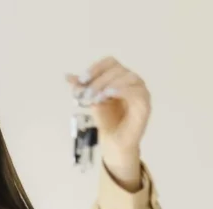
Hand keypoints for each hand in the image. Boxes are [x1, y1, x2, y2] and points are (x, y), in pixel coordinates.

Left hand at [67, 56, 150, 190]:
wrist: (113, 141)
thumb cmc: (106, 120)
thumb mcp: (91, 101)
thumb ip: (82, 88)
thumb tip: (67, 76)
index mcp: (119, 77)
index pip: (110, 62)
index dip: (96, 68)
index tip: (82, 80)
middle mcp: (131, 80)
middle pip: (117, 69)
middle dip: (99, 80)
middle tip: (87, 94)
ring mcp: (140, 91)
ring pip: (128, 77)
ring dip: (109, 84)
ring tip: (97, 97)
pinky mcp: (145, 104)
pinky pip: (137, 91)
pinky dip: (122, 90)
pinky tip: (109, 95)